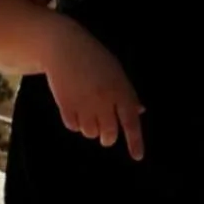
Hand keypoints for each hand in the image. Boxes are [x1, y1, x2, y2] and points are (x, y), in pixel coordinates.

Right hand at [43, 18, 145, 160]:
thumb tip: (139, 112)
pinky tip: (73, 108)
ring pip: (89, 132)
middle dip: (107, 138)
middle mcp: (104, 100)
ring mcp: (84, 103)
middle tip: (106, 136)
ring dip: (89, 128)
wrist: (64, 47)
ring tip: (87, 113)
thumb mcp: (116, 73)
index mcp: (121, 91)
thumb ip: (127, 95)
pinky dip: (74, 122)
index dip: (135, 142)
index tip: (137, 157)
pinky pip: (72, 126)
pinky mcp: (66, 104)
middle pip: (108, 133)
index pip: (131, 122)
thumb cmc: (94, 59)